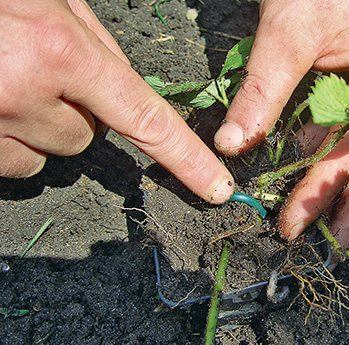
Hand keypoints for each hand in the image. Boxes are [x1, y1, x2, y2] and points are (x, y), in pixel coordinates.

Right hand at [0, 0, 233, 203]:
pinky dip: (11, 138)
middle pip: (88, 137)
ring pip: (50, 152)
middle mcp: (28, 93)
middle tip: (43, 71)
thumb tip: (123, 86)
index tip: (216, 187)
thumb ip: (93, 40)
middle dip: (77, 111)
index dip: (186, 159)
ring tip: (11, 79)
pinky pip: (14, 160)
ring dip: (41, 125)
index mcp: (61, 49)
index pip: (145, 119)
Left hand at [214, 0, 348, 247]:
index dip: (326, 191)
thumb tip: (231, 145)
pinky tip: (307, 182)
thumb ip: (264, 92)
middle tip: (326, 249)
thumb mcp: (288, 33)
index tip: (295, 225)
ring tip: (320, 228)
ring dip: (340, 190)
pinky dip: (326, 159)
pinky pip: (347, 133)